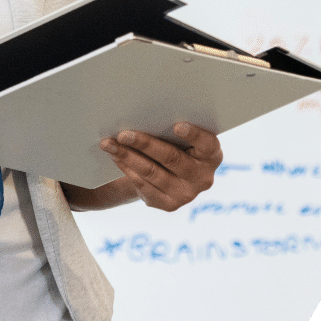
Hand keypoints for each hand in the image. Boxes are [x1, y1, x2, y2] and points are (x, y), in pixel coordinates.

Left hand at [99, 123, 222, 211]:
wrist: (166, 176)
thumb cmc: (174, 146)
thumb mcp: (179, 139)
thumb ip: (170, 131)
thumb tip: (140, 116)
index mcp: (211, 155)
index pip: (207, 144)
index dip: (194, 135)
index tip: (177, 125)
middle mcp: (203, 178)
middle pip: (171, 158)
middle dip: (145, 144)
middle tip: (123, 134)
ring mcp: (186, 194)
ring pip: (152, 172)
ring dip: (127, 156)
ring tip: (109, 144)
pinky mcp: (168, 204)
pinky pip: (143, 184)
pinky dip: (126, 167)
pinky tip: (115, 156)